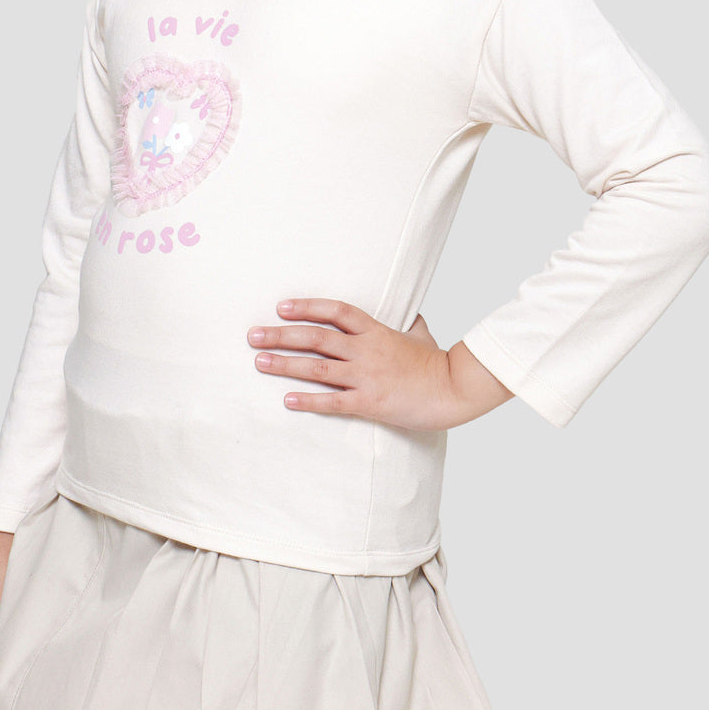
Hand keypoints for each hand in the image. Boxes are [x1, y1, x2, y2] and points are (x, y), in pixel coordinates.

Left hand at [247, 299, 513, 431]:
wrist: (455, 389)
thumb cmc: (439, 362)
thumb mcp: (421, 333)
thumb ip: (408, 322)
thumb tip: (407, 312)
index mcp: (377, 330)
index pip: (336, 311)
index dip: (307, 306)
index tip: (281, 307)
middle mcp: (366, 350)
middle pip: (316, 337)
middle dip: (282, 335)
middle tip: (253, 335)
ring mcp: (367, 376)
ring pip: (318, 367)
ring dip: (285, 365)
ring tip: (259, 363)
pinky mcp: (370, 402)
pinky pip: (333, 401)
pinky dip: (309, 401)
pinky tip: (288, 400)